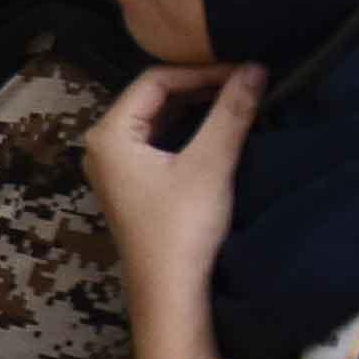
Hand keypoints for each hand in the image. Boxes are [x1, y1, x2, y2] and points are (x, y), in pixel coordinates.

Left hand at [88, 61, 259, 358]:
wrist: (171, 290)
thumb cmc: (183, 227)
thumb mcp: (210, 163)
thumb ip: (232, 112)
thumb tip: (256, 68)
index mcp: (108, 134)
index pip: (154, 81)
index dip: (201, 71)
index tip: (244, 70)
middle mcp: (102, 146)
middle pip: (153, 98)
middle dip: (199, 87)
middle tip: (246, 82)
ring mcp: (115, 167)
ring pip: (157, 120)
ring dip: (196, 109)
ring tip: (239, 100)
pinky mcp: (133, 185)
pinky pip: (159, 142)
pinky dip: (189, 130)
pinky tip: (221, 130)